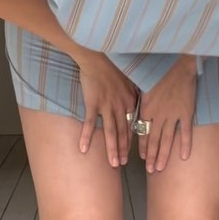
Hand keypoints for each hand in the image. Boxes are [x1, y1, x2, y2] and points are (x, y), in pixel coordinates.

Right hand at [74, 49, 138, 167]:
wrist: (97, 55)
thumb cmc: (112, 64)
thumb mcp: (128, 78)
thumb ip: (132, 92)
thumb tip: (135, 102)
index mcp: (130, 101)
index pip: (133, 125)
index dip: (132, 140)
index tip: (132, 153)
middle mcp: (121, 106)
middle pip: (123, 132)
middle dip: (124, 150)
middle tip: (122, 164)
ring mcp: (107, 106)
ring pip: (111, 132)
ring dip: (112, 149)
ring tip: (113, 163)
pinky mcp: (93, 103)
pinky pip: (89, 123)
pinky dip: (86, 136)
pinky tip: (83, 148)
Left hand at [136, 56, 196, 173]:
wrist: (177, 63)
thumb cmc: (159, 71)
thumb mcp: (143, 85)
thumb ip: (140, 99)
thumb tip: (132, 106)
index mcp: (146, 108)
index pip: (142, 132)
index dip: (142, 146)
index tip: (141, 157)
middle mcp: (158, 115)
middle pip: (153, 140)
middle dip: (151, 156)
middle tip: (150, 170)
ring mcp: (173, 115)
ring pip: (167, 140)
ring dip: (163, 155)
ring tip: (160, 168)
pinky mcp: (186, 112)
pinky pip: (185, 132)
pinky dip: (185, 145)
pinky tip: (184, 156)